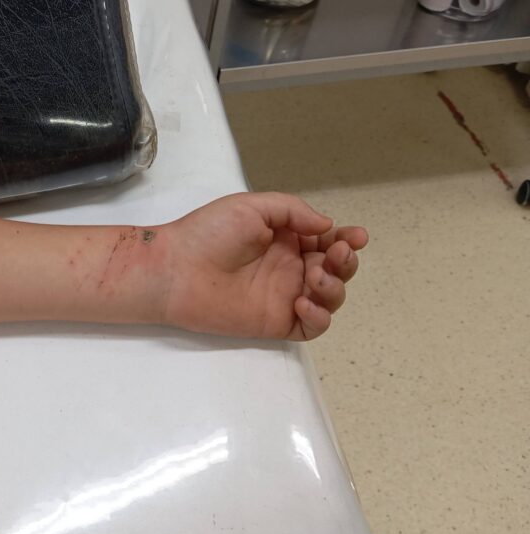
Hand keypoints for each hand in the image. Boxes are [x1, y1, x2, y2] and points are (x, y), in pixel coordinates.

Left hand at [162, 192, 367, 339]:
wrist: (176, 269)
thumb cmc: (208, 232)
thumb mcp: (252, 207)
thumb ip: (293, 211)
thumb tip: (327, 226)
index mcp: (285, 239)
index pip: (326, 241)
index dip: (346, 239)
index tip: (356, 237)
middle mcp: (289, 267)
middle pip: (335, 269)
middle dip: (346, 262)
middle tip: (338, 254)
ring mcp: (284, 295)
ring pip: (330, 298)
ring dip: (334, 287)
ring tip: (314, 277)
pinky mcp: (276, 322)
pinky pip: (312, 326)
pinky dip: (319, 316)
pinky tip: (302, 301)